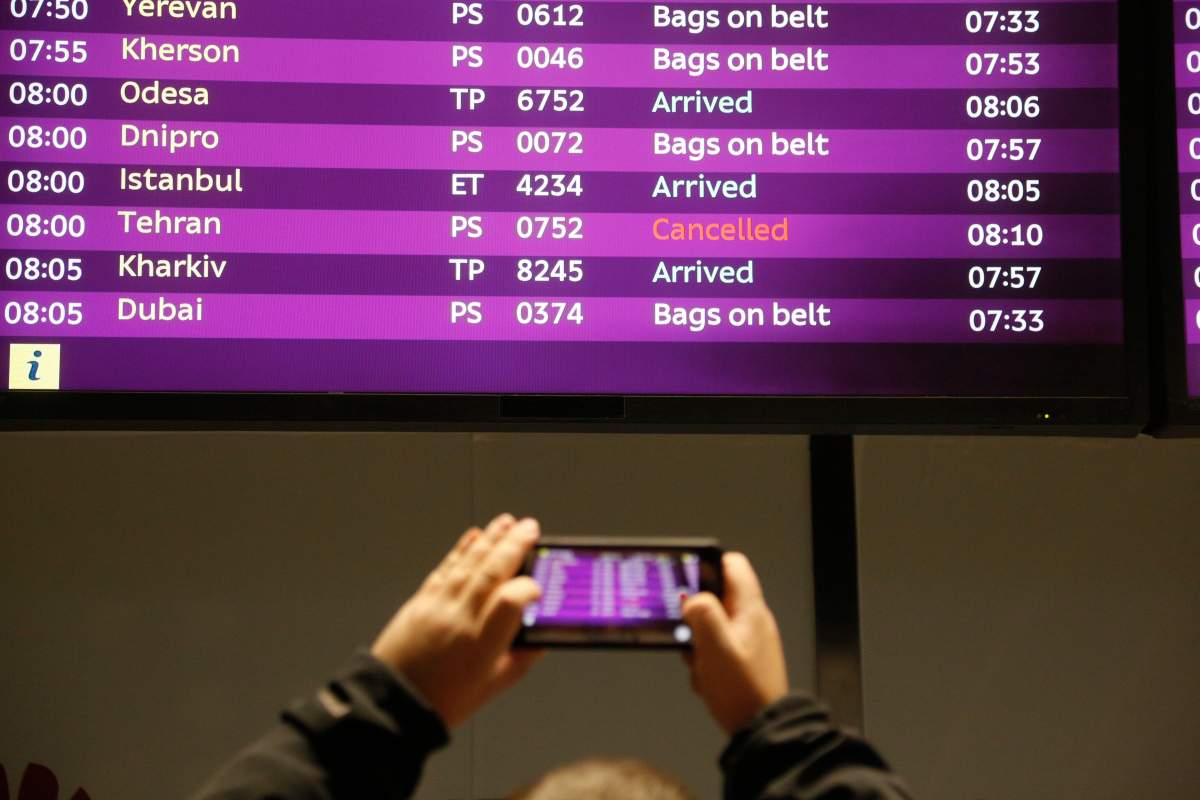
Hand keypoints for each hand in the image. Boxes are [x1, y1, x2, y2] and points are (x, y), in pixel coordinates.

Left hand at [370, 514, 543, 728]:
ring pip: (468, 563)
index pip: (512, 600)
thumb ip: (520, 660)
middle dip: (514, 545)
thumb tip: (539, 641)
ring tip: (506, 523)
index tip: (538, 589)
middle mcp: (461, 618)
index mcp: (482, 643)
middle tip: (530, 528)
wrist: (392, 703)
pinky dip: (460, 549)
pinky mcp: (421, 601)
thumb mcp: (492, 687)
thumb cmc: (442, 700)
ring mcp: (438, 606)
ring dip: (489, 539)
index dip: (530, 588)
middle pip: (492, 571)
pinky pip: (445, 568)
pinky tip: (473, 536)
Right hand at [682, 552, 788, 734]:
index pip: (732, 564)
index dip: (707, 565)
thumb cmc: (744, 691)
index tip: (687, 579)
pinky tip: (708, 678)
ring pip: (712, 626)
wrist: (762, 730)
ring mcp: (748, 641)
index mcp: (750, 609)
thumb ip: (702, 613)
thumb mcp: (716, 646)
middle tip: (691, 635)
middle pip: (715, 598)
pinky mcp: (742, 661)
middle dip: (695, 616)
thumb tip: (692, 599)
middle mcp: (752, 621)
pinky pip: (715, 650)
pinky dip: (706, 661)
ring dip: (698, 643)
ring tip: (702, 663)